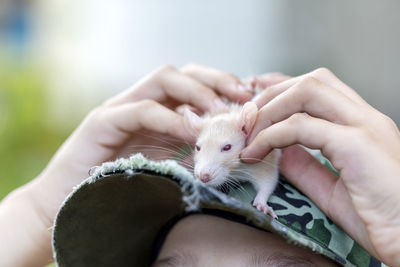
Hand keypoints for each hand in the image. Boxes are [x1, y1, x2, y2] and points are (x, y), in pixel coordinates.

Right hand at [0, 64, 252, 265]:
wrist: (68, 202)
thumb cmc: (121, 186)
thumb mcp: (167, 167)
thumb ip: (193, 155)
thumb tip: (233, 151)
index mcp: (157, 112)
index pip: (193, 84)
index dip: (222, 86)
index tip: (248, 100)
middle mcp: (140, 103)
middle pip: (182, 73)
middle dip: (216, 80)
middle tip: (242, 95)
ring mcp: (121, 108)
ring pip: (162, 79)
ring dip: (196, 92)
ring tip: (218, 112)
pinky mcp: (103, 122)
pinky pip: (141, 110)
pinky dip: (168, 117)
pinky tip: (190, 130)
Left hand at [241, 68, 399, 265]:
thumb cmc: (379, 219)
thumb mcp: (333, 189)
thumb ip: (306, 167)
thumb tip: (277, 149)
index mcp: (363, 126)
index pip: (319, 88)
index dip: (282, 88)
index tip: (255, 100)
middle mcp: (366, 118)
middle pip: (312, 81)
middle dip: (272, 95)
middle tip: (246, 119)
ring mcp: (365, 127)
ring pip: (307, 91)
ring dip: (269, 110)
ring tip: (248, 135)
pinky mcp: (358, 144)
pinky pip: (303, 126)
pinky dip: (272, 135)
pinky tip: (257, 151)